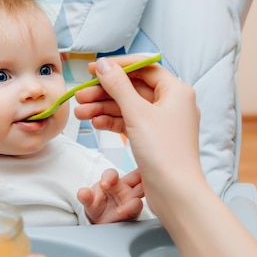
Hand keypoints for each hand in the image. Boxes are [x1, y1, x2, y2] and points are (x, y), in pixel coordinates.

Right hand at [74, 56, 204, 209]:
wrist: (175, 192)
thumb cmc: (163, 151)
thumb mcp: (136, 113)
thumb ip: (118, 85)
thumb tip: (104, 65)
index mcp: (176, 91)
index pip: (143, 68)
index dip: (117, 67)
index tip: (94, 68)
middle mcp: (172, 104)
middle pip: (133, 88)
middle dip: (105, 92)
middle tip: (81, 95)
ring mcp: (163, 123)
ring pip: (129, 107)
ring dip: (104, 108)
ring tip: (80, 112)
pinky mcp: (154, 140)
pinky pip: (131, 124)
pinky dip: (113, 122)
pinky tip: (95, 123)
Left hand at [78, 169, 143, 223]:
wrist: (101, 224)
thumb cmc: (97, 208)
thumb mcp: (89, 203)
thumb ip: (85, 197)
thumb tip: (83, 192)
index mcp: (111, 182)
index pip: (112, 174)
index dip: (109, 177)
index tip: (104, 185)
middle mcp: (124, 187)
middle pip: (136, 175)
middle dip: (139, 173)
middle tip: (137, 175)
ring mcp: (131, 197)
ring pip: (141, 189)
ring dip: (139, 190)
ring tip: (126, 197)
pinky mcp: (134, 208)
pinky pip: (137, 205)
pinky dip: (130, 207)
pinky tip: (122, 212)